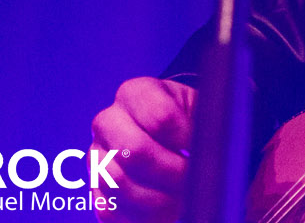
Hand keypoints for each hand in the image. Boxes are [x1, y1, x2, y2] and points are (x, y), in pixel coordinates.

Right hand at [90, 77, 195, 222]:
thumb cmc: (184, 117)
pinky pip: (110, 210)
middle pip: (136, 152)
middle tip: (193, 181)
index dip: (186, 139)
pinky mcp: (94, 187)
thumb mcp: (197, 106)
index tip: (203, 150)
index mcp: (134, 93)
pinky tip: (165, 214)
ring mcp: (96, 155)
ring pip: (120, 184)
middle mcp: (108, 121)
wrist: (163, 130)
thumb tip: (209, 151)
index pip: (161, 117)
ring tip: (183, 200)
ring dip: (158, 200)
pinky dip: (141, 217)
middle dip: (172, 172)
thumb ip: (203, 121)